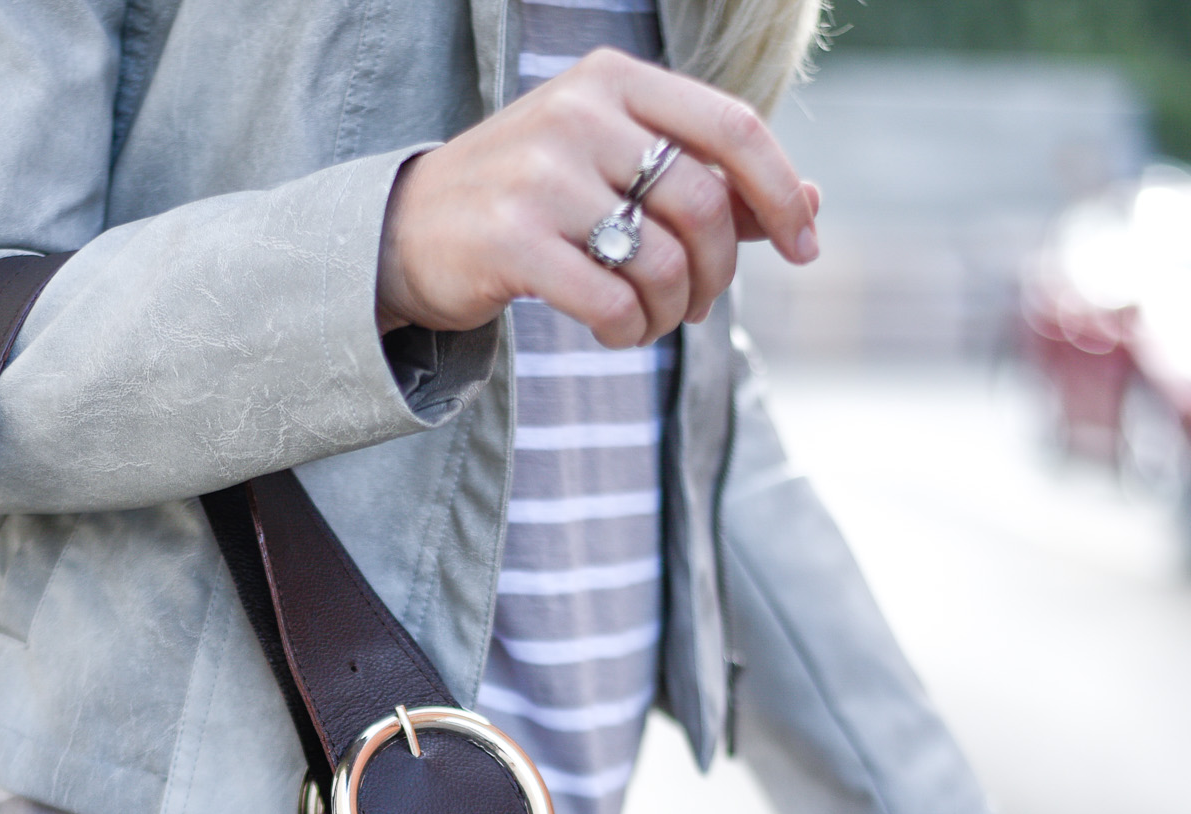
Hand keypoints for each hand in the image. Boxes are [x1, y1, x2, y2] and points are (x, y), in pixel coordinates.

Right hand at [376, 48, 819, 348]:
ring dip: (673, 311)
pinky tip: (618, 333)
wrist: (403, 234)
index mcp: (613, 80)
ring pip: (661, 261)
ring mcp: (541, 177)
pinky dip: (630, 331)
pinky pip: (611, 301)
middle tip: (701, 305)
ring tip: (653, 322)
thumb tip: (810, 206)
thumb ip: (705, 182)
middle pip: (703, 204)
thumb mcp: (613, 169)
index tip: (806, 247)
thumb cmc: (526, 201)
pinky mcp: (511, 241)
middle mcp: (579, 115)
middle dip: (719, 272)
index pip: (733, 129)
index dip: (782, 194)